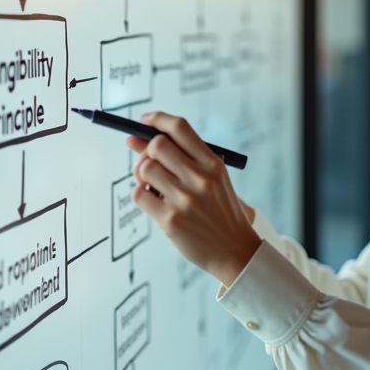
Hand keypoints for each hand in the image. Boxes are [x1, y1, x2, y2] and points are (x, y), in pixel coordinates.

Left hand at [127, 112, 260, 286]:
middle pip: (157, 145)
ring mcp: (185, 199)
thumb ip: (180, 159)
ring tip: (152, 187)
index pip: (180, 128)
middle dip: (147, 152)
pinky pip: (139, 196)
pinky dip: (141, 196)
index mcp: (213, 164)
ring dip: (142, 176)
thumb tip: (134, 140)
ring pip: (145, 169)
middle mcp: (200, 178)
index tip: (144, 120)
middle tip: (149, 164)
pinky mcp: (170, 220)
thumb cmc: (219, 212)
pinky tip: (153, 202)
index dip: (158, 119)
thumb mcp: (213, 180)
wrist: (235, 251)